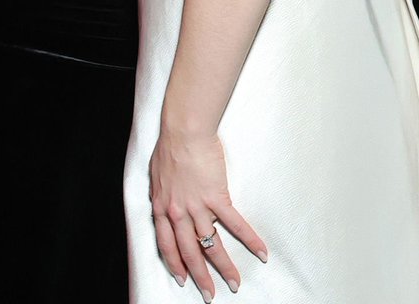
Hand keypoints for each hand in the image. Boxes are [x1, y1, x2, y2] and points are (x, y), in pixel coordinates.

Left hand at [149, 126, 265, 299]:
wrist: (183, 130)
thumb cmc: (169, 145)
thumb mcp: (157, 174)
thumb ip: (162, 193)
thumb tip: (164, 203)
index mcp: (162, 206)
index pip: (166, 244)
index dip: (175, 264)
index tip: (182, 278)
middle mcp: (178, 212)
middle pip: (189, 252)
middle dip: (200, 277)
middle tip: (210, 295)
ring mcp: (198, 207)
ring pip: (211, 245)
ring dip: (225, 267)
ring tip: (234, 283)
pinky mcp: (217, 197)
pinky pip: (235, 224)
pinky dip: (249, 240)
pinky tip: (260, 252)